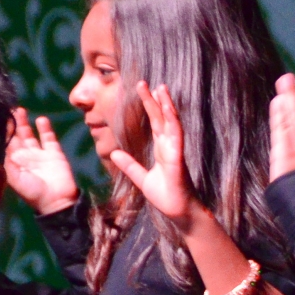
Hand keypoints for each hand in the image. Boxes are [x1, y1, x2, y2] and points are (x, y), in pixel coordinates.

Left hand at [7, 108, 77, 215]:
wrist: (56, 200)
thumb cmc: (32, 192)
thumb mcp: (14, 178)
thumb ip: (5, 161)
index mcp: (13, 162)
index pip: (5, 143)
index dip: (1, 131)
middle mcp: (25, 156)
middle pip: (16, 136)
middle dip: (11, 124)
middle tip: (6, 109)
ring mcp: (40, 154)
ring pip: (30, 134)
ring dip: (24, 123)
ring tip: (19, 110)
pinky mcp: (54, 153)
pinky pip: (48, 138)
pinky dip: (45, 129)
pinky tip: (41, 119)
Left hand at [110, 82, 199, 227]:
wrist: (179, 213)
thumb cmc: (166, 197)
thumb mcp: (142, 179)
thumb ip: (130, 166)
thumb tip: (114, 153)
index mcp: (162, 149)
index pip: (155, 122)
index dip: (149, 106)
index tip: (143, 89)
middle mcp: (170, 146)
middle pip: (162, 118)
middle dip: (154, 99)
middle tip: (144, 81)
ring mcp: (176, 151)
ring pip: (171, 123)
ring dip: (166, 105)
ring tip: (160, 88)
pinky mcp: (178, 159)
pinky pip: (177, 137)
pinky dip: (173, 123)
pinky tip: (169, 110)